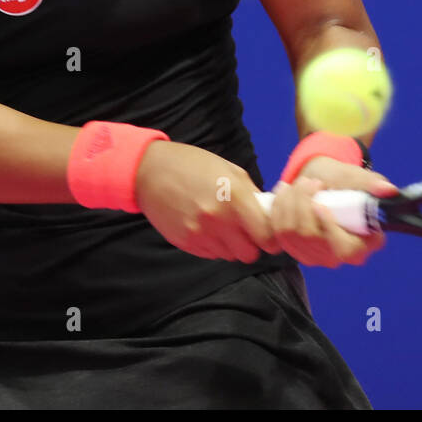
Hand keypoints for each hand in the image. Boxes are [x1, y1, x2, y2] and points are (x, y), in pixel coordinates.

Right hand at [134, 140, 280, 261]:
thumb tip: (268, 215)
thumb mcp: (229, 170)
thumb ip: (251, 194)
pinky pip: (211, 254)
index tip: (269, 234)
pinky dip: (213, 245)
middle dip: (252, 245)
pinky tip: (205, 226)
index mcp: (235, 197)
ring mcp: (200, 234)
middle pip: (250, 254)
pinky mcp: (186, 243)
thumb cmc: (193, 165)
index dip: (271, 238)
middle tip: (246, 232)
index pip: (266, 237)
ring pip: (230, 256)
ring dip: (231, 245)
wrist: (150, 171)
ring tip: (222, 225)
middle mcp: (219, 219)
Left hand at [268, 156, 397, 267]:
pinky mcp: (294, 249)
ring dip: (290, 201)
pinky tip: (284, 191)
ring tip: (300, 183)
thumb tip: (388, 190)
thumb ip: (372, 184)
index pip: (343, 249)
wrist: (325, 183)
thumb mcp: (359, 179)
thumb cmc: (345, 182)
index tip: (319, 204)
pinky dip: (278, 207)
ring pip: (290, 232)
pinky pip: (277, 230)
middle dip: (304, 203)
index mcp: (362, 244)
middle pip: (310, 237)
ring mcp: (314, 255)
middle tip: (311, 181)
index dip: (329, 228)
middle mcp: (338, 256)